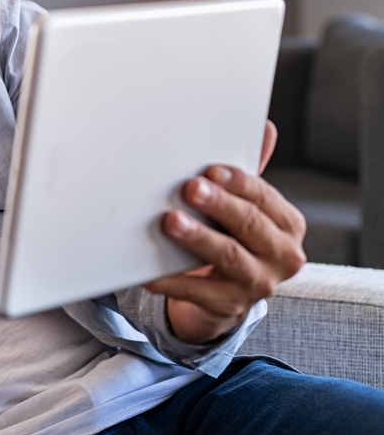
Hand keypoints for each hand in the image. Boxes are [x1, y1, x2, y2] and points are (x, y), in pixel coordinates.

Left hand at [145, 120, 306, 343]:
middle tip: (189, 188)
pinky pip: (197, 291)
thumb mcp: (242, 206)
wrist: (220, 294)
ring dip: (198, 238)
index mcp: (285, 225)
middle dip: (218, 205)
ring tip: (171, 222)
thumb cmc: (231, 238)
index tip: (209, 170)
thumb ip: (247, 174)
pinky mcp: (228, 307)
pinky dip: (171, 279)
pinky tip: (149, 270)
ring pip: (228, 257)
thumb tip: (265, 127)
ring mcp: (257, 284)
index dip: (237, 182)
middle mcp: (280, 256)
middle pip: (249, 225)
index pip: (264, 197)